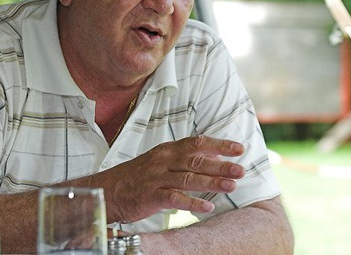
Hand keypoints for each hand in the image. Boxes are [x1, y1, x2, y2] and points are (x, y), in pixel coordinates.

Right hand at [94, 136, 244, 223]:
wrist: (109, 189)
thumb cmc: (139, 175)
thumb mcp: (161, 160)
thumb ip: (185, 158)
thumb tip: (215, 154)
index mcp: (167, 150)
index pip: (196, 143)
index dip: (218, 144)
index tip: (238, 148)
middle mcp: (163, 160)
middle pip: (195, 160)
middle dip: (220, 165)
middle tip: (240, 170)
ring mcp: (156, 178)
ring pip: (187, 178)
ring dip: (211, 183)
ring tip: (231, 186)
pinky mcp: (150, 196)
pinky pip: (174, 198)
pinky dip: (191, 202)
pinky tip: (207, 207)